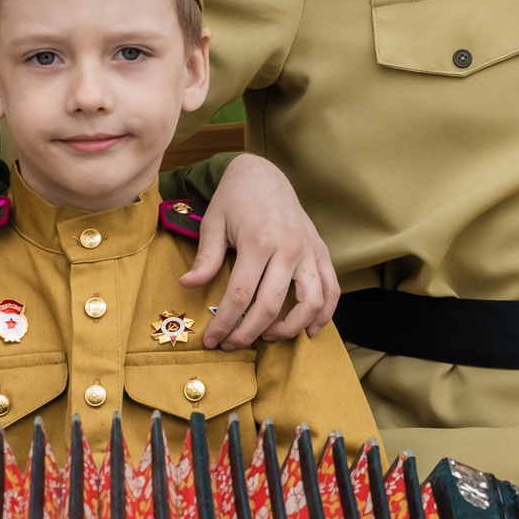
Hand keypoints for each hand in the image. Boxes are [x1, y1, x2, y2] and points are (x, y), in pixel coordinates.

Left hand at [180, 153, 339, 347]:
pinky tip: (311, 330)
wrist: (264, 173)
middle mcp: (288, 248)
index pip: (240, 296)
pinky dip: (325, 313)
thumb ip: (205, 257)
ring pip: (310, 302)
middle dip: (248, 333)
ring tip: (268, 337)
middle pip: (271, 305)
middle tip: (232, 345)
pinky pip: (332, 289)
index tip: (211, 340)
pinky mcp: (321, 251)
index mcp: (258, 241)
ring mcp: (309, 251)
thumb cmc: (235, 198)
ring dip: (290, 328)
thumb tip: (187, 286)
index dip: (225, 324)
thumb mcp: (213, 222)